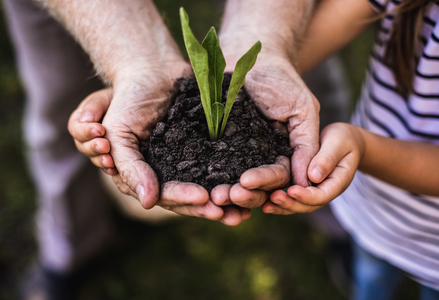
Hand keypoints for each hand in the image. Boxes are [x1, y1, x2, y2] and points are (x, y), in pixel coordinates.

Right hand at [68, 85, 250, 225]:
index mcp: (147, 176)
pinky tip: (251, 185)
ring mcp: (189, 162)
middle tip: (231, 213)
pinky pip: (222, 166)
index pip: (166, 196)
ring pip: (208, 188)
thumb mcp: (119, 134)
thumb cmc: (129, 101)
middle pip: (190, 199)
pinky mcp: (207, 148)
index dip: (184, 199)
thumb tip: (148, 203)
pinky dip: (234, 177)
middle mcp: (169, 174)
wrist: (150, 71)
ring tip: (244, 210)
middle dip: (209, 207)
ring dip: (226, 201)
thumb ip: (130, 168)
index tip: (203, 197)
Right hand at [68, 88, 116, 174]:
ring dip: (102, 160)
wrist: (132, 110)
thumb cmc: (115, 101)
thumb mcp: (104, 99)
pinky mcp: (109, 159)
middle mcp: (85, 139)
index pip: (76, 129)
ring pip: (95, 159)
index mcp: (79, 122)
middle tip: (106, 145)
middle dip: (94, 147)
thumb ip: (94, 106)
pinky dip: (110, 168)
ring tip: (110, 160)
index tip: (100, 129)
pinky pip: (106, 166)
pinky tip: (115, 169)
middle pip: (84, 147)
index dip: (86, 131)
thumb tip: (86, 119)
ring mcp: (96, 151)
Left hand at [209, 52, 319, 209]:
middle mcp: (261, 159)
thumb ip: (306, 143)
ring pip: (234, 182)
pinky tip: (199, 186)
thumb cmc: (280, 80)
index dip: (266, 183)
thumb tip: (308, 182)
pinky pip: (212, 166)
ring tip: (212, 195)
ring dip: (225, 191)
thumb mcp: (302, 109)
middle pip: (255, 186)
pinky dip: (207, 178)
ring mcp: (237, 155)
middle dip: (242, 193)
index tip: (249, 183)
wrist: (248, 55)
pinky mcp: (216, 148)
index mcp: (283, 155)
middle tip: (224, 196)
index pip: (279, 178)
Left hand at [263, 122, 363, 213]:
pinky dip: (278, 201)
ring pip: (298, 205)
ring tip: (265, 205)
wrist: (344, 142)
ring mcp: (314, 192)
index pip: (322, 195)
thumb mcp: (338, 143)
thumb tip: (313, 176)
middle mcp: (325, 191)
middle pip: (308, 205)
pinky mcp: (303, 187)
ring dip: (282, 207)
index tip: (291, 190)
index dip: (306, 195)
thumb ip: (327, 158)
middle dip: (290, 204)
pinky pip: (291, 198)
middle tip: (273, 198)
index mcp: (338, 182)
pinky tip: (264, 201)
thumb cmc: (343, 139)